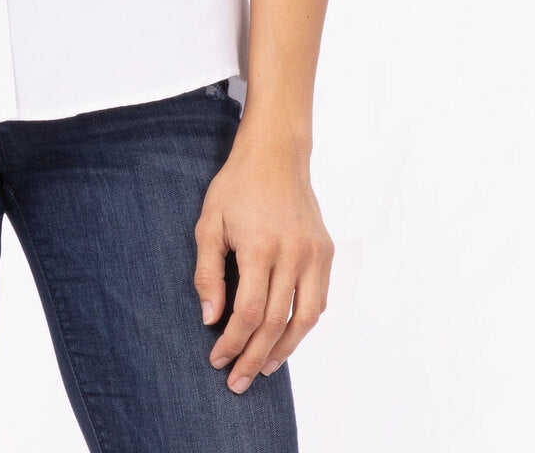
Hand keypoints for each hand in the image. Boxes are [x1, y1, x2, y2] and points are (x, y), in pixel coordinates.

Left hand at [193, 125, 333, 392]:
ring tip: (264, 368)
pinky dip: (304, 325)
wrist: (276, 154)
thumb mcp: (209, 223)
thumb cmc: (236, 186)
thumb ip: (207, 272)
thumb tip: (211, 318)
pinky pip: (319, 300)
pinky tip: (287, 338)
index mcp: (259, 246)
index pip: (249, 313)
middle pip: (277, 324)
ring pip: (305, 319)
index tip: (217, 359)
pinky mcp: (327, 251)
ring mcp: (315, 253)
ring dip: (285, 351)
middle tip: (238, 380)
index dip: (233, 342)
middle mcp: (292, 253)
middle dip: (255, 357)